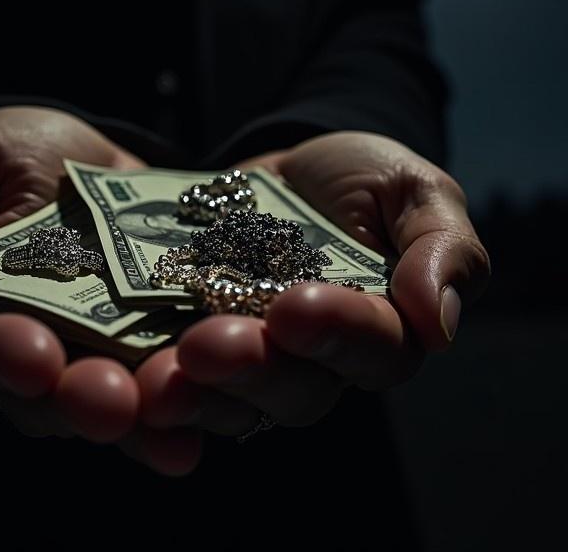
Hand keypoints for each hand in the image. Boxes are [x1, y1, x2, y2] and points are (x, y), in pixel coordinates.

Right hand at [0, 106, 199, 472]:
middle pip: (37, 398)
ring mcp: (91, 359)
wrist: (99, 160)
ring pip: (105, 406)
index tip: (28, 353)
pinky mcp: (151, 354)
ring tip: (173, 417)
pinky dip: (190, 408)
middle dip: (74, 400)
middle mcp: (23, 352)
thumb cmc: (14, 155)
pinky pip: (167, 390)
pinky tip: (215, 421)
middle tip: (107, 401)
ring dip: (139, 420)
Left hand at [134, 131, 490, 436]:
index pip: (374, 350)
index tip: (297, 306)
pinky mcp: (191, 346)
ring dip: (194, 393)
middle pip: (294, 392)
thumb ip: (443, 248)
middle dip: (251, 370)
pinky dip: (151, 385)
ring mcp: (251, 361)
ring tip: (160, 373)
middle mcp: (316, 363)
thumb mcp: (414, 190)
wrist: (286, 166)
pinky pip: (176, 381)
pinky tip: (124, 374)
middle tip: (207, 345)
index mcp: (382, 332)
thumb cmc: (364, 180)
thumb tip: (440, 324)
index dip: (339, 332)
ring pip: (230, 401)